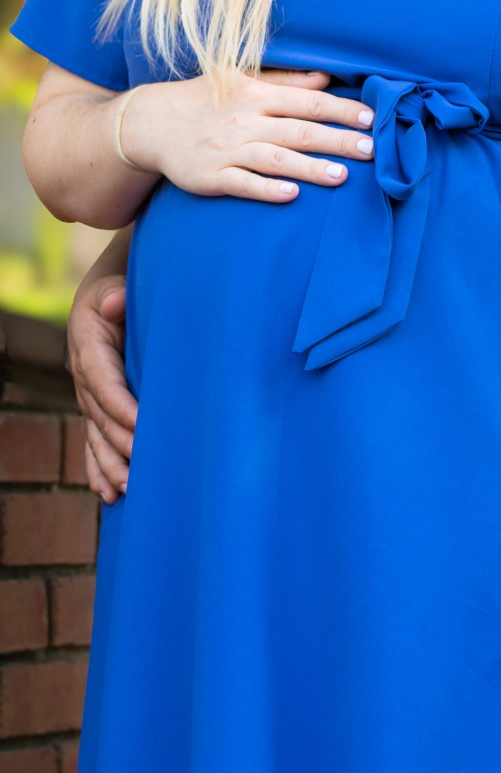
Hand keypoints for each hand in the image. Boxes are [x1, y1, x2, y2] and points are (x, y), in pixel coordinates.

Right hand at [67, 251, 134, 504]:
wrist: (123, 279)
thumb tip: (114, 306)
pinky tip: (108, 494)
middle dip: (119, 446)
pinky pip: (93, 438)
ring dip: (108, 464)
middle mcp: (82, 368)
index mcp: (87, 338)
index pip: (103, 382)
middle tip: (141, 475)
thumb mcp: (124, 278)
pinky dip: (99, 466)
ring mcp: (88, 389)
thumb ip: (119, 293)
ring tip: (123, 492)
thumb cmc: (133, 278)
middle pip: (98, 415)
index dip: (122, 408)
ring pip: (94, 433)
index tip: (145, 430)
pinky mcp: (98, 402)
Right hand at [121, 70, 376, 201]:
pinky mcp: (213, 176)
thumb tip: (326, 79)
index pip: (309, 103)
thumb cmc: (206, 102)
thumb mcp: (243, 82)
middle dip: (337, 140)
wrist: (151, 124)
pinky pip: (244, 184)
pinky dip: (267, 189)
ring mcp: (229, 150)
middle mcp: (245, 121)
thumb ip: (286, 83)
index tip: (371, 120)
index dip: (341, 111)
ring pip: (277, 159)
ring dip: (310, 167)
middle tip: (371, 150)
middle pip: (300, 131)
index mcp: (256, 96)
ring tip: (343, 177)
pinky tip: (291, 195)